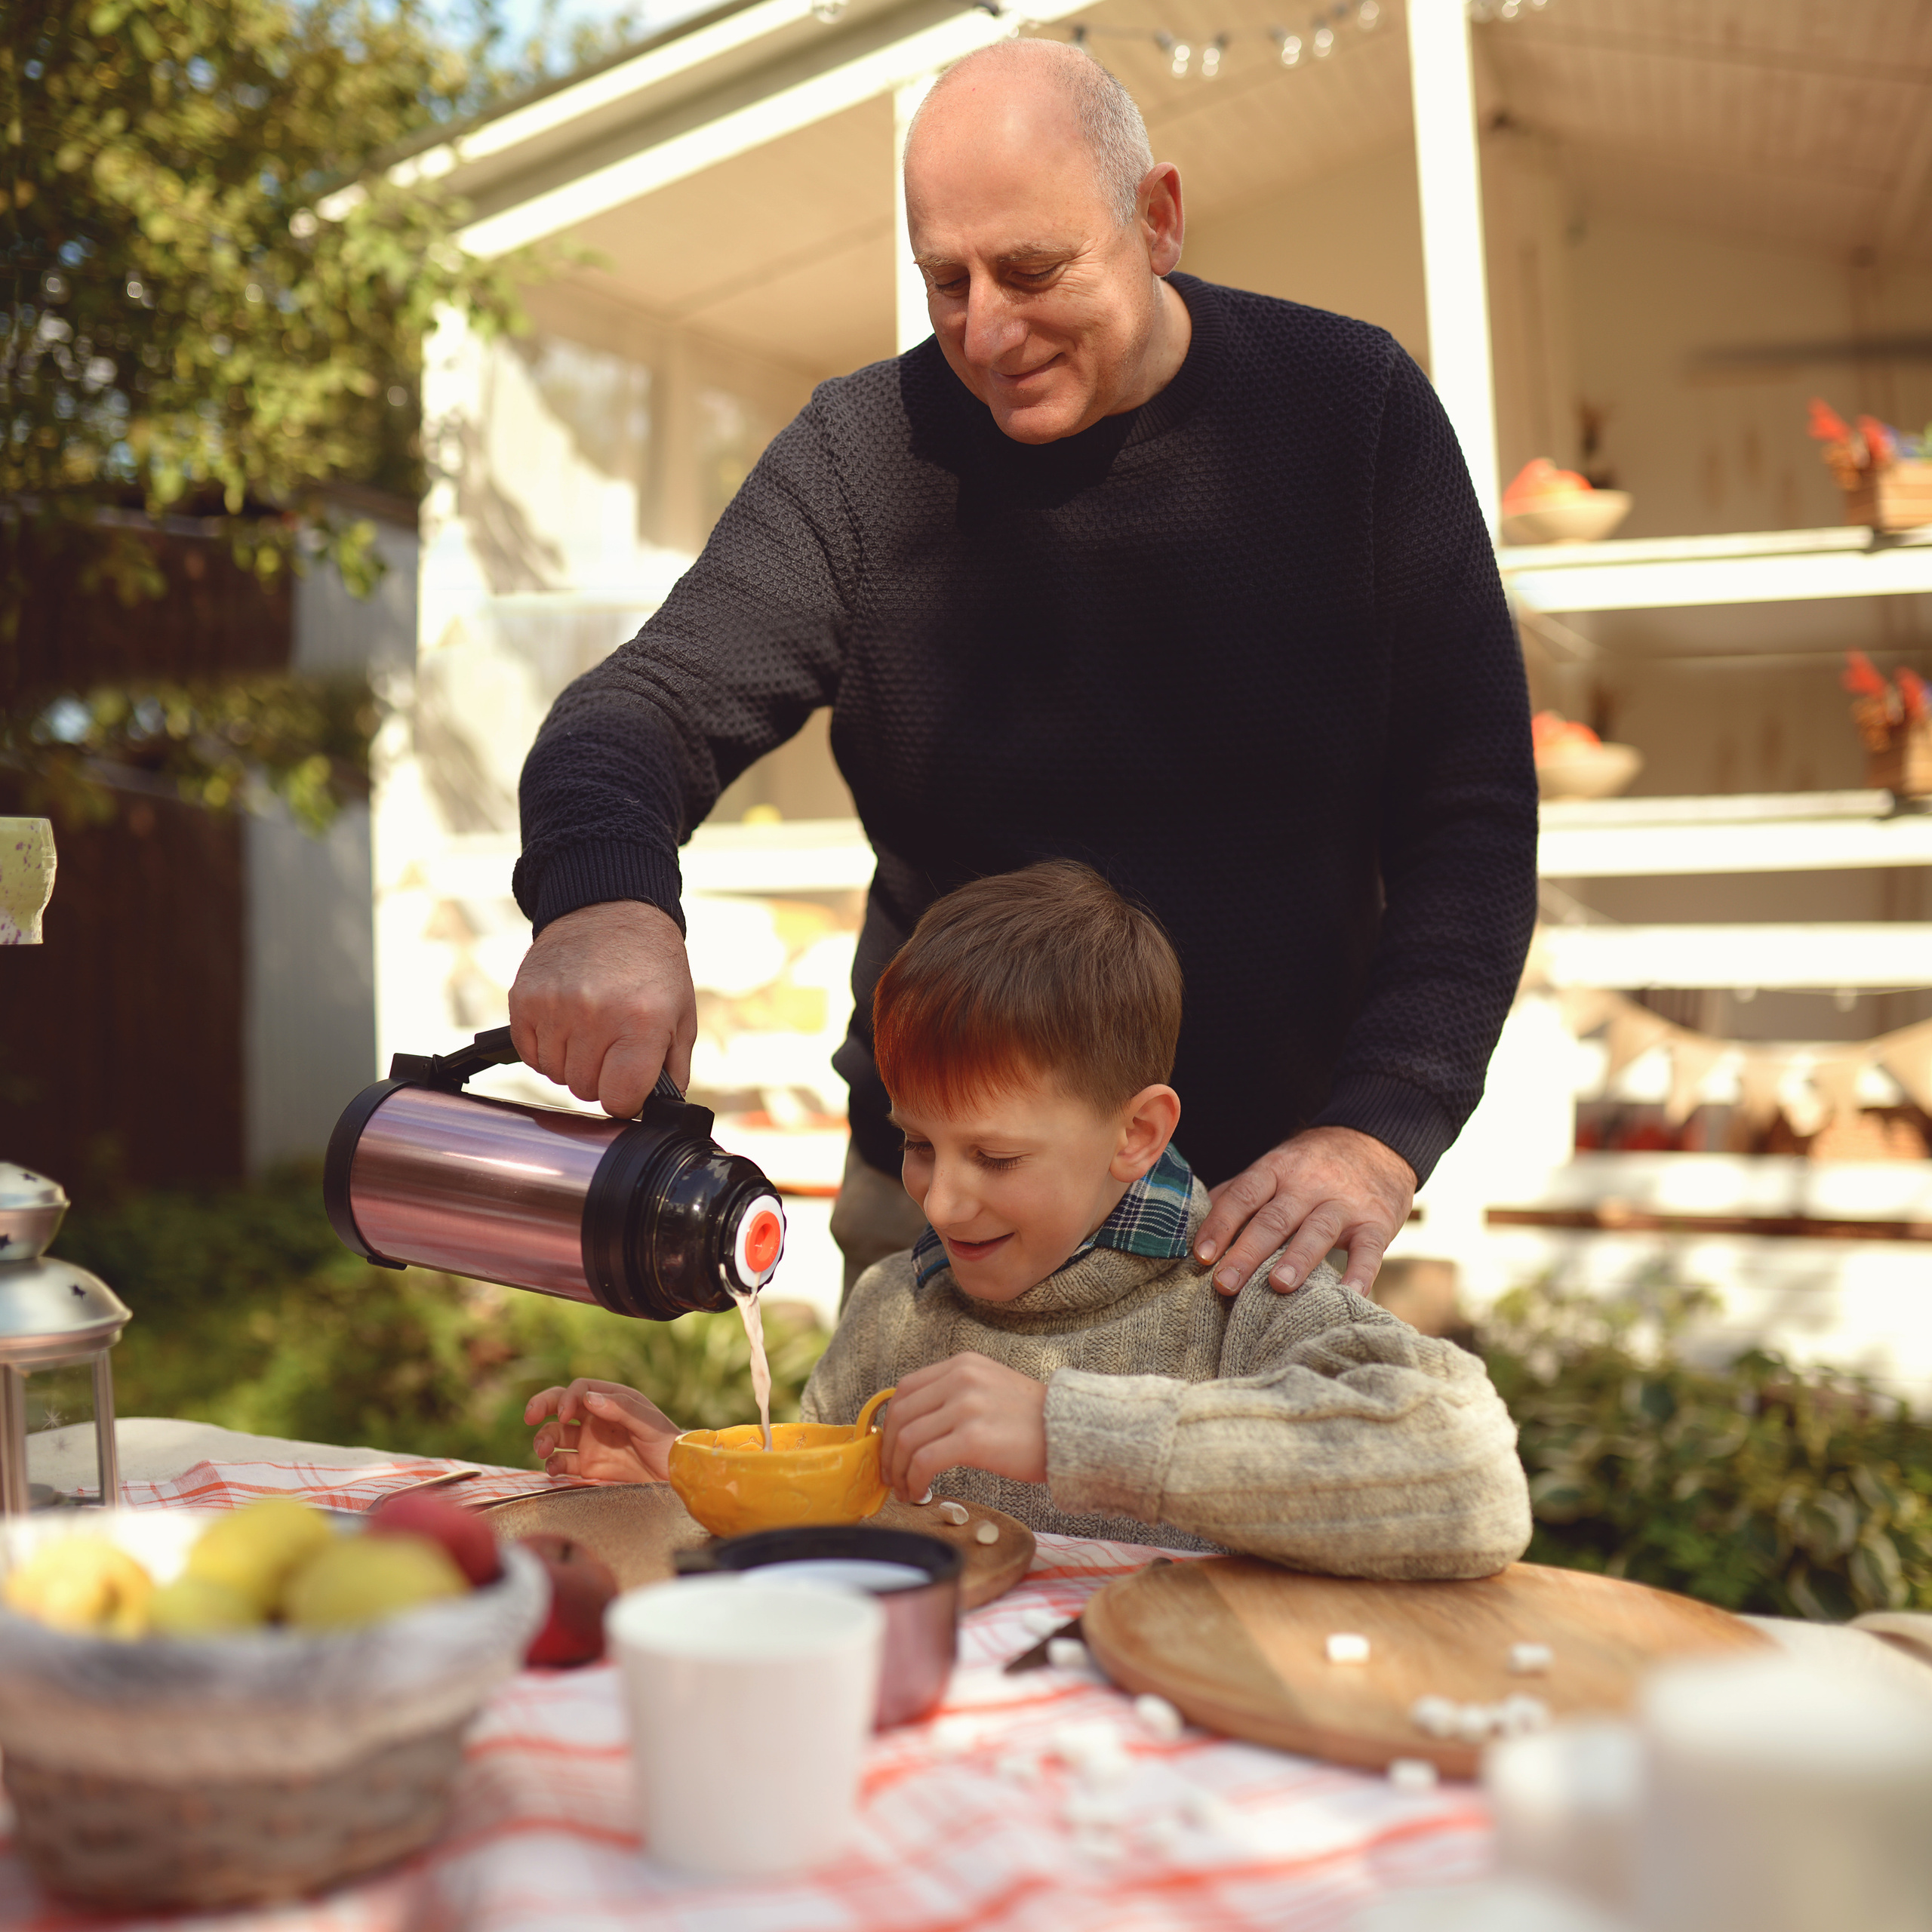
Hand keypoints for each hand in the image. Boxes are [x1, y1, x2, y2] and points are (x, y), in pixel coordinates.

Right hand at [508, 901, 696, 1118]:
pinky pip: (529, 1053)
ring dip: (572, 1061)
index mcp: (641, 1023)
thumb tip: (661, 1111)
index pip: (619, 1100)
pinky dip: (546, 1047)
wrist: (610, 910)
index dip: (626, 1097)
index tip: (630, 1081)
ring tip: (591, 1027)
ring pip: (554, 1075)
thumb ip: (672, 1070)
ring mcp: (555, 1006)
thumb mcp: (680, 1016)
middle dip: (600, 1076)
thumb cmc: (653, 969)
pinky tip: (566, 1021)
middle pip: (584, 1090)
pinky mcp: (524, 998)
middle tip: (613, 1044)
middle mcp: (595, 1015)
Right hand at [525, 1379, 680, 1482]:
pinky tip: (554, 1469)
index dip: (567, 1398)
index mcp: (611, 1400)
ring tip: (542, 1451)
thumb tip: (588, 1398)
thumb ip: (620, 1409)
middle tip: (530, 1417)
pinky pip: (561, 1463)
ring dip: (543, 1439)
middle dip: (541, 1407)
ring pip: (555, 1435)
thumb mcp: (648, 1423)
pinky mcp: (587, 1467)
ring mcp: (589, 1443)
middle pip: (559, 1407)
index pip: (579, 1390)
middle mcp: (596, 1419)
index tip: (564, 1414)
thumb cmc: (667, 1443)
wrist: (674, 1477)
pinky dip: (552, 1465)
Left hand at [879, 1354, 1046, 1500]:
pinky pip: (924, 1461)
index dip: (890, 1423)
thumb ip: (954, 1394)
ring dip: (899, 1471)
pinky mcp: (973, 1438)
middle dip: (888, 1452)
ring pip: (907, 1440)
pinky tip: (921, 1492)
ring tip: (906, 1489)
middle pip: (900, 1416)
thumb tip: (915, 1424)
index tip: (891, 1448)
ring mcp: (966, 1407)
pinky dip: (914, 1480)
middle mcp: (960, 1379)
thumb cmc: (1033, 1420)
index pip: (905, 1389)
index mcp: (962, 1365)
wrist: (1071, 1432)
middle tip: (891, 1476)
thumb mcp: (990, 1387)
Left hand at [1193, 1126, 1414, 1297]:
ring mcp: (1343, 1204)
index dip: (1220, 1225)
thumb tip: (1197, 1221)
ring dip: (1297, 1259)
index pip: (1243, 1196)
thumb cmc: (1313, 1165)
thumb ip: (1240, 1192)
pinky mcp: (1376, 1223)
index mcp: (1276, 1170)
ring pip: (1317, 1231)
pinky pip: (1369, 1250)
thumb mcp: (1277, 1166)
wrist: (1378, 1141)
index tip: (1201, 1255)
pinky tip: (1347, 1295)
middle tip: (1224, 1284)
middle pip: (1274, 1219)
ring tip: (1278, 1286)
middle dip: (1247, 1252)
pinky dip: (1360, 1274)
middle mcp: (1308, 1185)